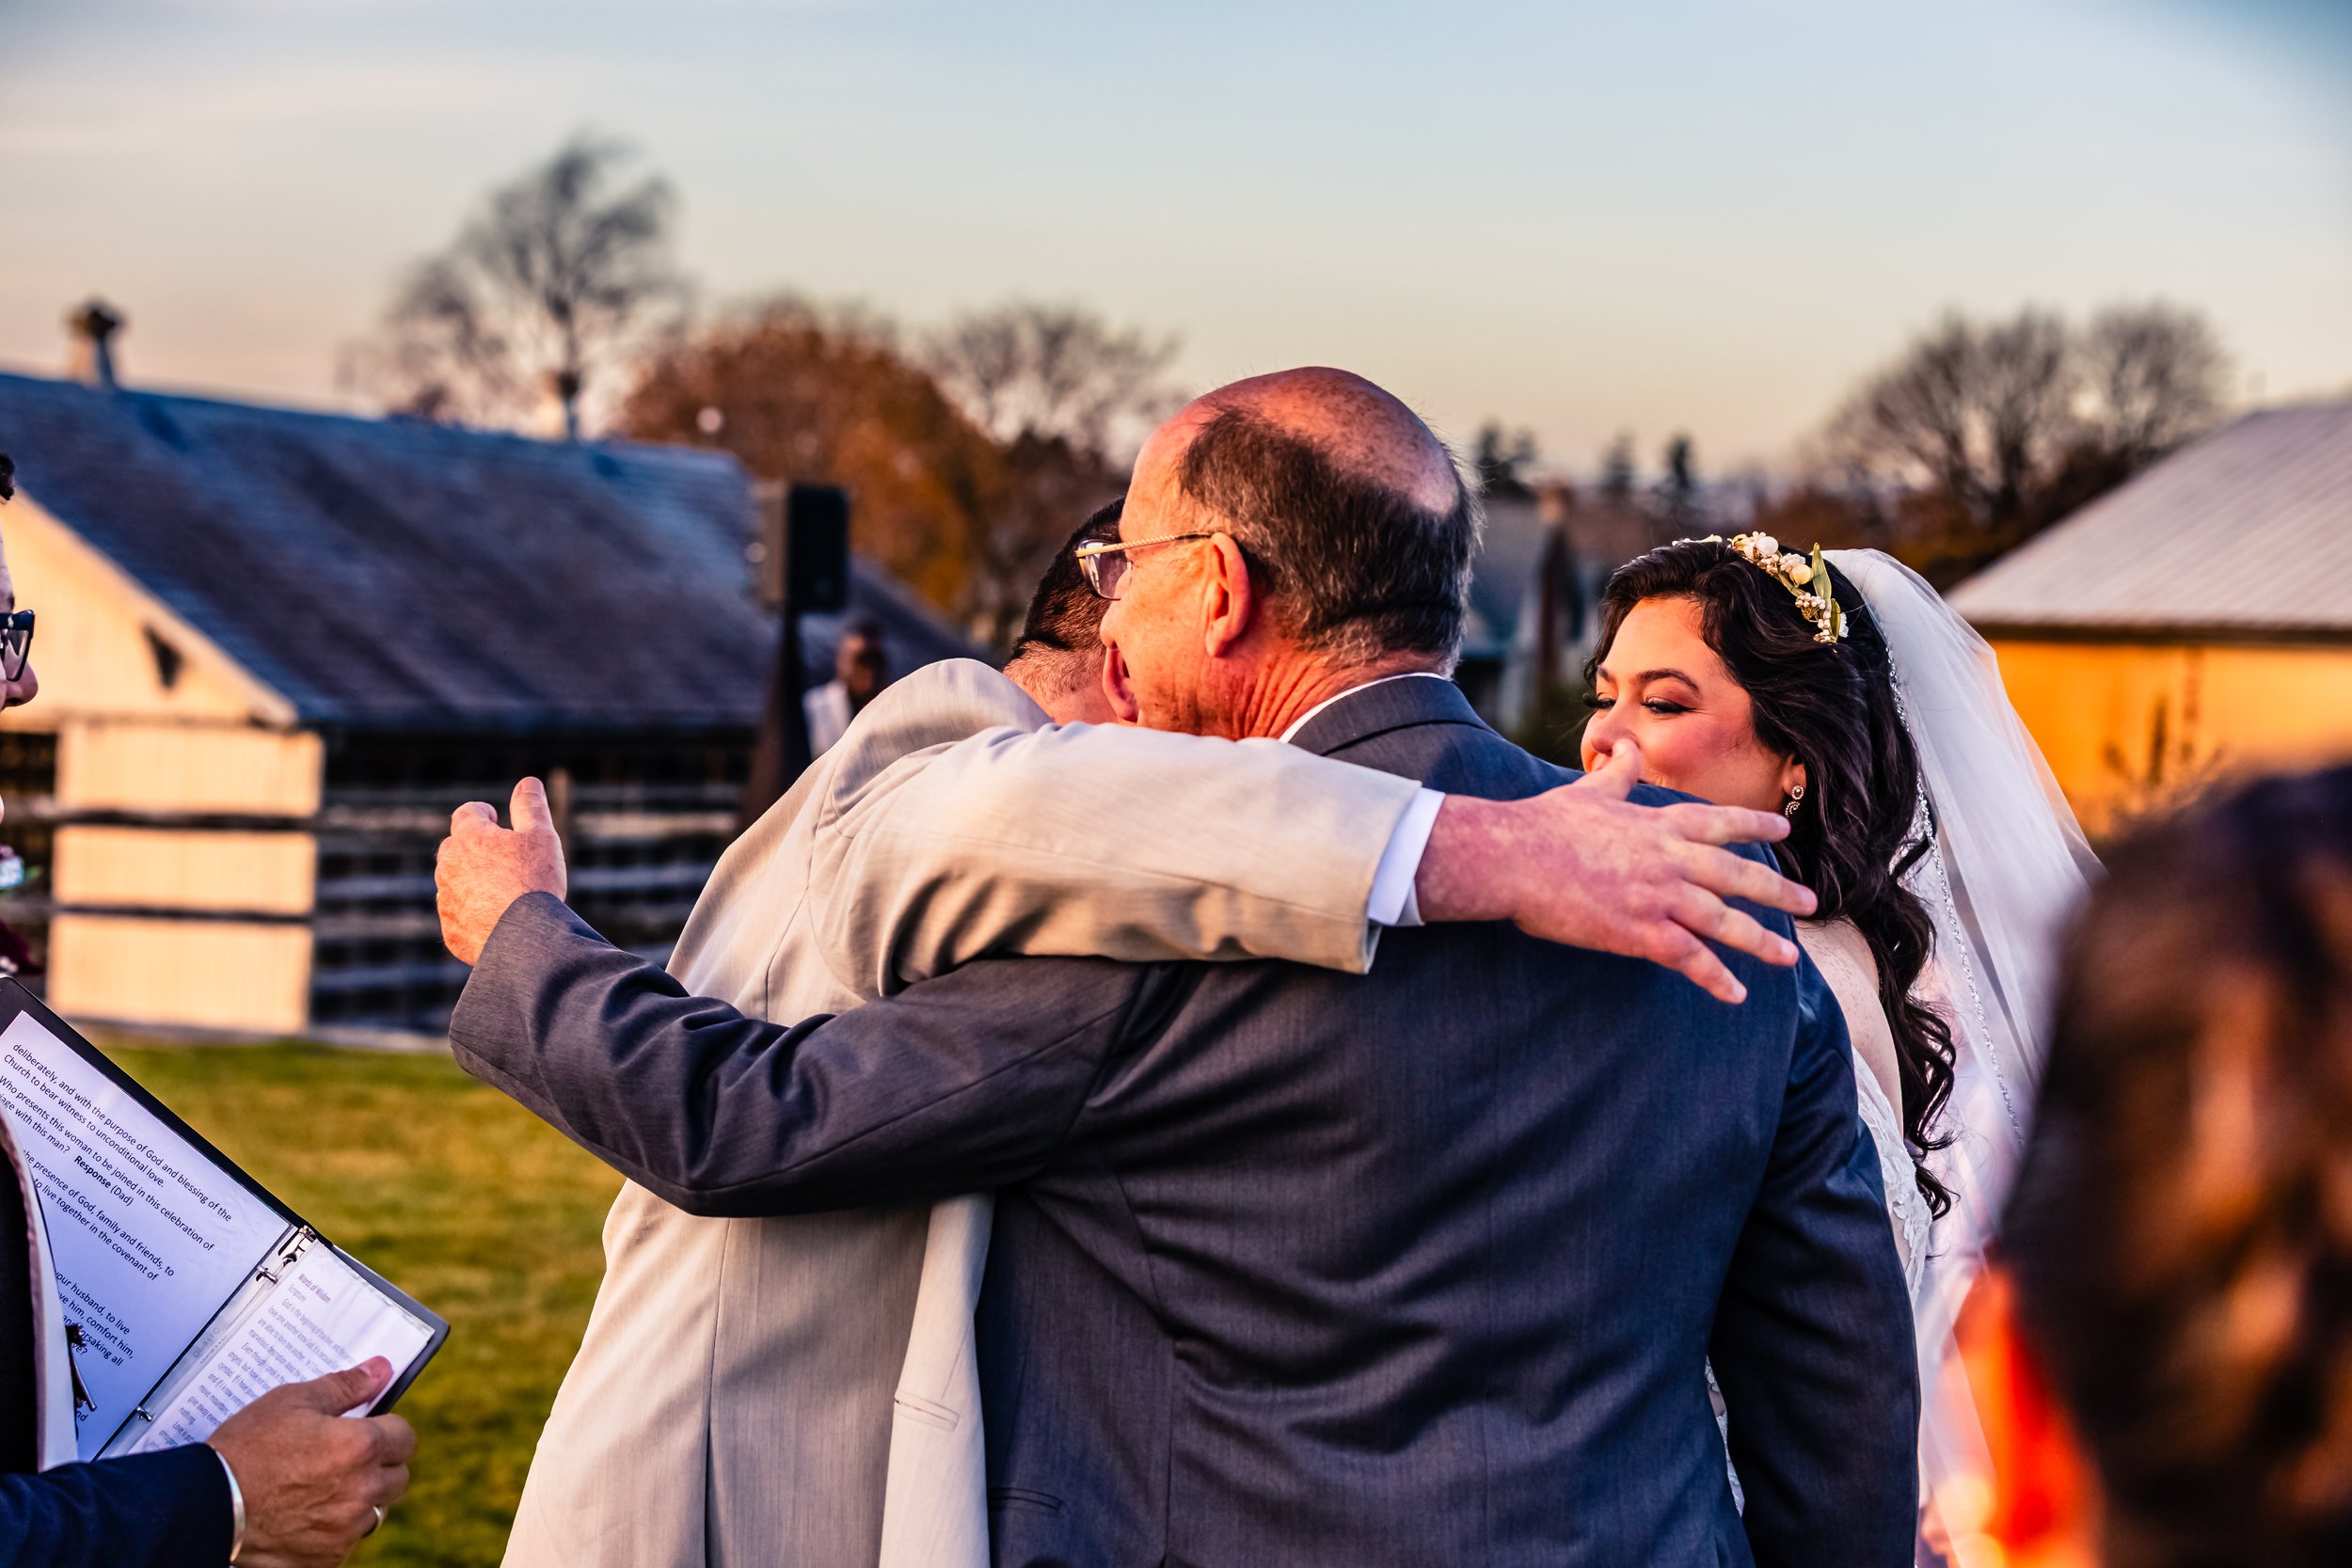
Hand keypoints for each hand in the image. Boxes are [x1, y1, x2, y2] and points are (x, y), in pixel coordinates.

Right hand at [207, 1359, 415, 1567]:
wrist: (206, 1505)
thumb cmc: (246, 1449)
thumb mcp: (292, 1401)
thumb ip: (345, 1386)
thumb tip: (381, 1370)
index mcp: (361, 1447)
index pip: (406, 1438)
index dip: (389, 1432)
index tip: (370, 1432)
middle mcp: (362, 1491)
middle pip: (397, 1478)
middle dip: (380, 1466)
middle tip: (345, 1460)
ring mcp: (345, 1529)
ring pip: (374, 1512)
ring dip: (360, 1500)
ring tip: (322, 1488)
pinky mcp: (325, 1557)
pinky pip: (346, 1541)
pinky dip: (334, 1530)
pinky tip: (306, 1515)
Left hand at [436, 777, 567, 964]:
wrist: (524, 938)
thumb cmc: (535, 881)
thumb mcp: (541, 836)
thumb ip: (531, 806)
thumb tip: (528, 782)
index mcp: (469, 838)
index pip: (466, 813)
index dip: (481, 813)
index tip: (494, 818)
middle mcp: (449, 867)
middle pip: (454, 848)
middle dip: (473, 848)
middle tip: (501, 856)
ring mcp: (447, 901)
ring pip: (453, 883)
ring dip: (471, 882)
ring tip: (502, 891)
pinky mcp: (450, 931)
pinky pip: (458, 916)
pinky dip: (472, 914)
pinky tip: (497, 920)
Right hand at [1415, 738, 1816, 1003]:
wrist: (1513, 856)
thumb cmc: (1544, 823)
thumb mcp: (1588, 790)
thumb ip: (1617, 772)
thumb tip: (1624, 746)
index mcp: (1658, 823)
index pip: (1720, 823)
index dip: (1756, 827)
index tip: (1784, 831)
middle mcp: (1670, 858)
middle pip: (1738, 876)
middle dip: (1779, 892)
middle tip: (1811, 904)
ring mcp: (1659, 895)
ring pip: (1725, 921)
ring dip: (1760, 941)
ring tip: (1788, 958)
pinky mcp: (1640, 931)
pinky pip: (1690, 958)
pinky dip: (1715, 977)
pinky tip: (1735, 994)